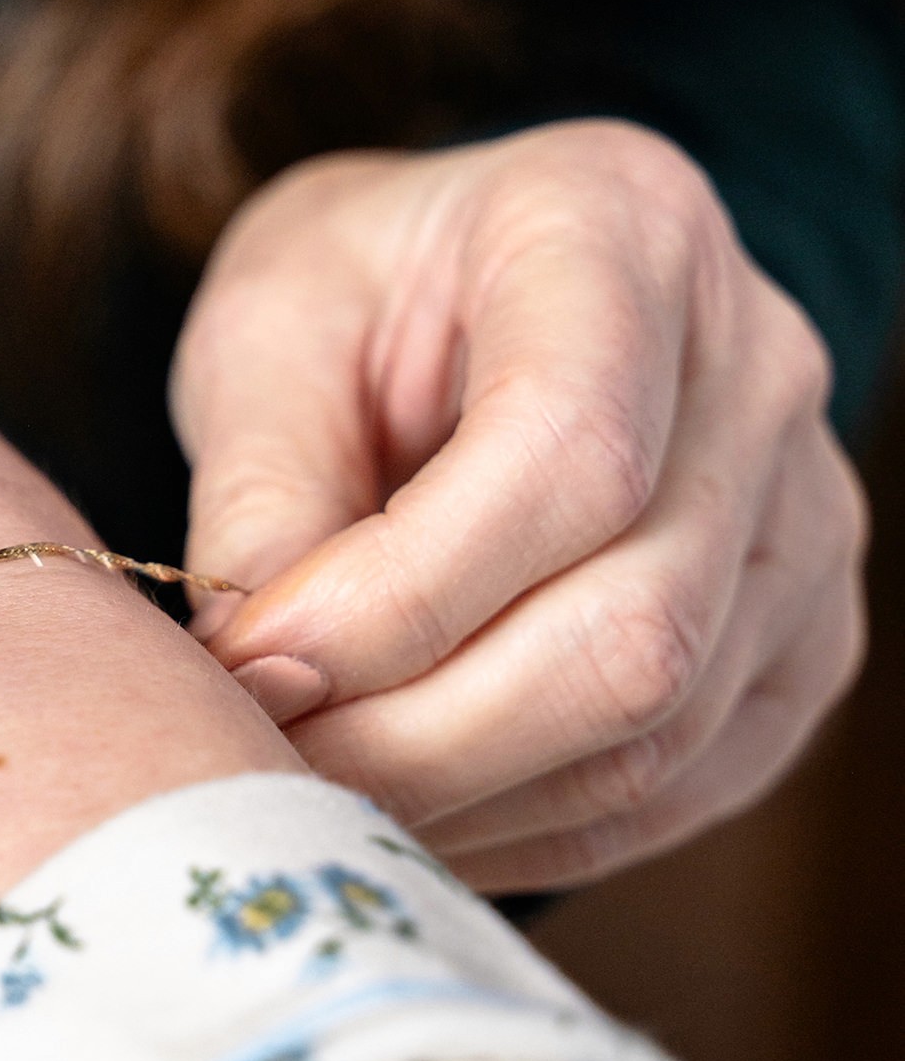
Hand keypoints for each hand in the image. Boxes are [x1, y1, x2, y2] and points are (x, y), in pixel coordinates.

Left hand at [173, 121, 866, 891]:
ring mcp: (805, 521)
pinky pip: (674, 788)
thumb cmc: (354, 300)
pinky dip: (520, 830)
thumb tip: (263, 670)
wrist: (463, 300)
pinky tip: (401, 813)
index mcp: (623, 230)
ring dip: (458, 798)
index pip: (569, 454)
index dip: (402, 596)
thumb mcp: (265, 328)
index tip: (255, 661)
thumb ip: (260, 484)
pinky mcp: (799, 646)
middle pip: (635, 625)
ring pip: (658, 731)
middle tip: (261, 759)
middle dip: (418, 733)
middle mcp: (758, 371)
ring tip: (309, 790)